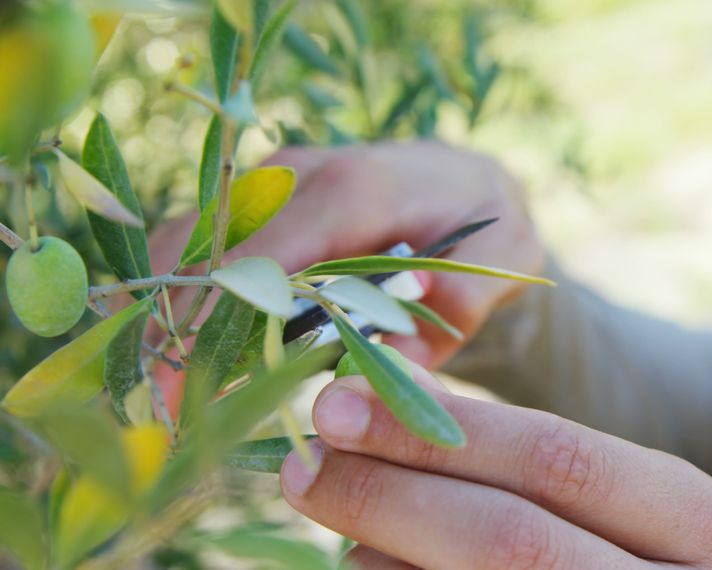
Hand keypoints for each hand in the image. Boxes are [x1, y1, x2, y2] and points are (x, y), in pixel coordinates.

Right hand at [148, 141, 543, 368]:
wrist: (469, 180)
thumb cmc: (483, 223)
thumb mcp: (499, 261)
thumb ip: (462, 301)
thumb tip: (401, 346)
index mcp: (352, 193)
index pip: (259, 260)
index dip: (211, 325)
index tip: (182, 392)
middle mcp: (298, 175)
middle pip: (205, 250)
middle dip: (172, 326)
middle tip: (161, 404)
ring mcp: (271, 180)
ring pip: (188, 238)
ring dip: (163, 308)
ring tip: (156, 383)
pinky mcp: (260, 196)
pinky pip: (200, 238)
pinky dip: (176, 288)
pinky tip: (170, 343)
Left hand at [280, 361, 711, 569]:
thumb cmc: (600, 535)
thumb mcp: (583, 486)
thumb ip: (498, 443)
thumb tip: (380, 387)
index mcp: (693, 520)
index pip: (560, 459)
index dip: (440, 430)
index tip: (338, 401)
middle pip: (512, 538)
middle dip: (393, 492)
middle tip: (304, 461)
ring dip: (381, 546)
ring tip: (327, 502)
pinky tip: (362, 557)